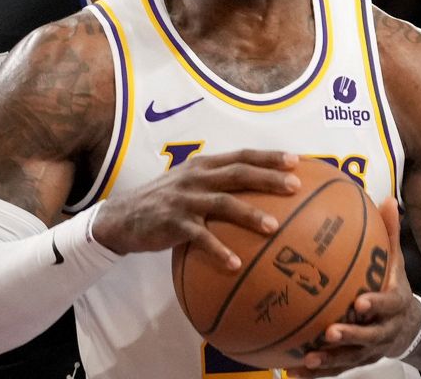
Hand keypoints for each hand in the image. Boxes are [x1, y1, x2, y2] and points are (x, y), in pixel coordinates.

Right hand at [90, 150, 299, 269]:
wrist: (123, 217)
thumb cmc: (165, 202)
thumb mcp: (189, 185)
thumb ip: (217, 184)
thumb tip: (258, 195)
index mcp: (203, 165)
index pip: (241, 156)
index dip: (268, 157)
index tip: (297, 160)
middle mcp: (196, 177)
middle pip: (238, 174)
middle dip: (268, 178)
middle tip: (295, 186)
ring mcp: (184, 199)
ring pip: (222, 203)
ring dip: (249, 214)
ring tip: (274, 227)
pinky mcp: (173, 222)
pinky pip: (200, 237)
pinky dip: (218, 250)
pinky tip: (235, 264)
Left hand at [289, 198, 418, 376]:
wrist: (410, 327)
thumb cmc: (393, 287)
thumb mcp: (396, 262)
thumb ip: (390, 234)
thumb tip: (388, 199)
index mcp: (395, 304)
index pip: (388, 304)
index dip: (377, 304)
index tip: (361, 302)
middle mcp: (384, 330)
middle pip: (369, 336)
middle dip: (351, 335)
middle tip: (330, 332)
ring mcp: (370, 349)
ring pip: (351, 358)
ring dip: (330, 360)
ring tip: (308, 358)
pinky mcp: (357, 361)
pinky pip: (336, 369)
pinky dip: (316, 372)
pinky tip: (293, 371)